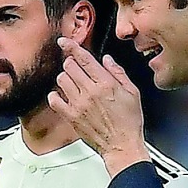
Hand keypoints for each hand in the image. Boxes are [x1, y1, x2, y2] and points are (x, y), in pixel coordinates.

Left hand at [48, 37, 149, 175]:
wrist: (121, 145)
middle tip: (77, 69)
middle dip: (72, 64)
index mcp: (106, 83)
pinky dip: (55, 95)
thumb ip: (118, 73)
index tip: (64, 41)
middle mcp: (90, 92)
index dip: (72, 47)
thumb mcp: (132, 93)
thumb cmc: (129, 122)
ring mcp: (78, 104)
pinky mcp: (71, 117)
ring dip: (65, 78)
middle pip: (70, 66)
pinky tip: (62, 96)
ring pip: (61, 80)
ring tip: (73, 84)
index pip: (84, 58)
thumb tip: (107, 60)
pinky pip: (55, 100)